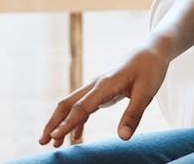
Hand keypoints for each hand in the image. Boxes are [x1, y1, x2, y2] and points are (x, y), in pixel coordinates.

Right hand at [39, 41, 172, 146]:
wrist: (151, 52)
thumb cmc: (150, 70)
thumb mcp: (146, 94)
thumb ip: (133, 116)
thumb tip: (122, 138)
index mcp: (104, 85)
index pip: (81, 108)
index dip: (67, 124)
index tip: (55, 137)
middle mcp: (95, 85)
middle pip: (67, 105)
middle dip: (53, 123)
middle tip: (42, 141)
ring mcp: (96, 88)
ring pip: (72, 106)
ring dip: (61, 123)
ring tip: (54, 142)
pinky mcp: (101, 90)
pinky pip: (83, 107)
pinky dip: (77, 121)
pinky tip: (76, 136)